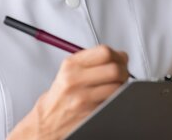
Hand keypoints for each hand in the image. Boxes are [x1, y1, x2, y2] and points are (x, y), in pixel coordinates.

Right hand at [8, 45, 129, 139]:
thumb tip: (120, 56)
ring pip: (117, 86)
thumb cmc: (61, 95)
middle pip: (114, 69)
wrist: (48, 119)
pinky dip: (117, 98)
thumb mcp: (69, 70)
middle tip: (123, 74)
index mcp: (71, 65)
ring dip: (122, 86)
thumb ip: (92, 60)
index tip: (121, 60)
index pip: (104, 52)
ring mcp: (82, 97)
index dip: (118, 55)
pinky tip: (110, 97)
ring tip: (116, 86)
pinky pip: (112, 101)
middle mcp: (75, 79)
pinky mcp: (89, 112)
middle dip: (124, 71)